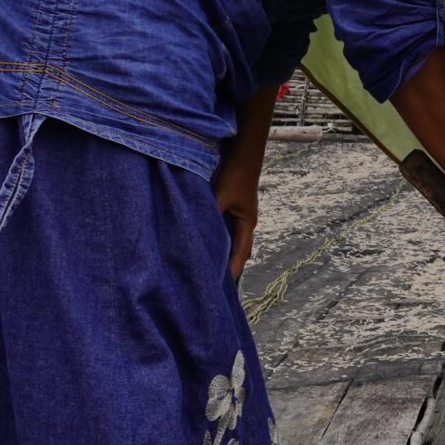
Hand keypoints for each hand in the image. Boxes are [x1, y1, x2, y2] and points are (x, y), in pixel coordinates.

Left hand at [216, 163, 260, 281]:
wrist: (244, 154)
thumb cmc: (235, 174)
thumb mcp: (221, 196)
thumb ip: (210, 213)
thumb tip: (196, 232)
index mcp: (247, 224)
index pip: (240, 254)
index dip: (232, 271)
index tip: (224, 289)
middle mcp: (246, 223)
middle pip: (241, 253)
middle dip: (232, 268)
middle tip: (220, 287)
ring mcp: (241, 216)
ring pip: (234, 243)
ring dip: (227, 256)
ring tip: (215, 272)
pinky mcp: (234, 209)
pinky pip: (228, 232)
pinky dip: (221, 242)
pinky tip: (211, 246)